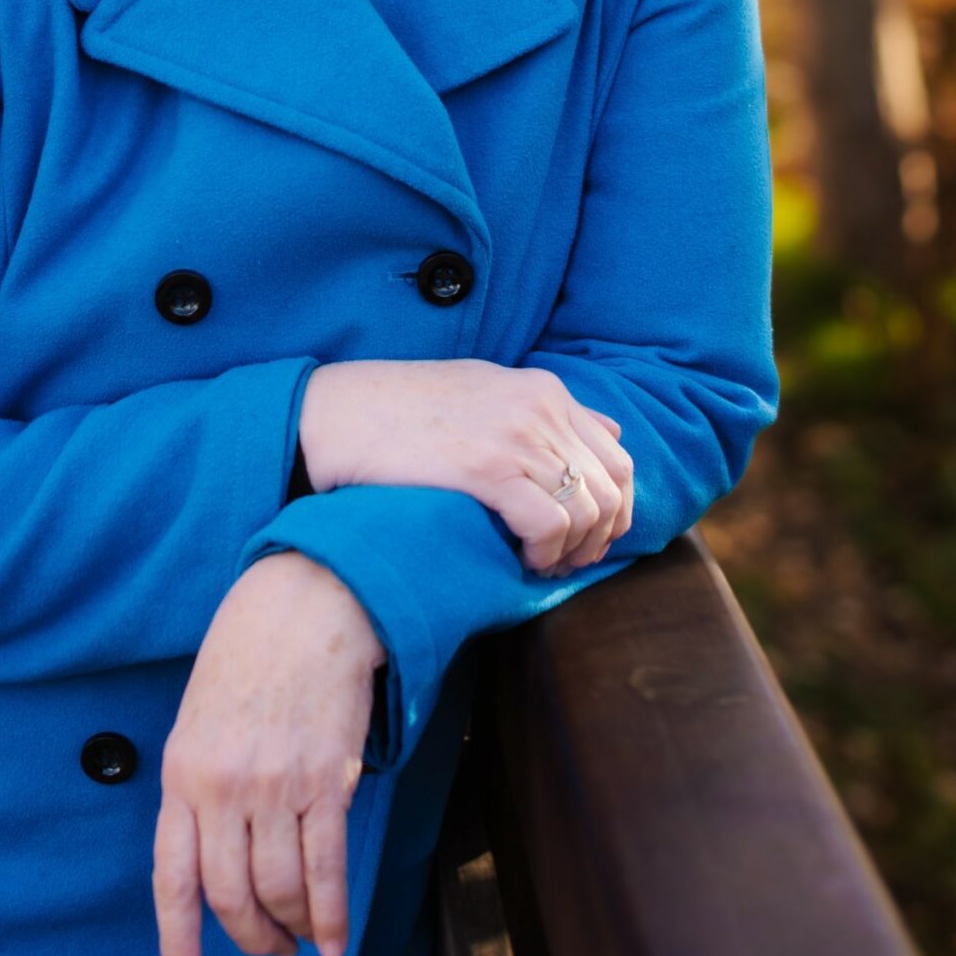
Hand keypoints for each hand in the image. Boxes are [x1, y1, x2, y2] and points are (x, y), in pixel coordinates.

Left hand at [153, 551, 384, 955]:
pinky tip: (335, 938)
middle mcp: (222, 788)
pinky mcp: (323, 780)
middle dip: (251, 938)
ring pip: (278, 890)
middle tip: (271, 949)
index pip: (173, 879)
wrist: (306, 604)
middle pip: (230, 897)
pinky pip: (324, 868)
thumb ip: (200, 784)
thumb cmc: (250, 656)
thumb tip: (214, 853)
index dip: (179, 941)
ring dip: (293, 929)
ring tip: (304, 939)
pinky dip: (331, 914)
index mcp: (182, 774)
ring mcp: (273, 786)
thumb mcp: (199, 717)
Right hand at [296, 360, 634, 576]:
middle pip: (611, 487)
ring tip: (541, 568)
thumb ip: (546, 412)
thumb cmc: (402, 410)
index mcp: (544, 388)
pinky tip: (521, 563)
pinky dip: (545, 554)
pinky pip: (551, 525)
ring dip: (573, 551)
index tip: (589, 540)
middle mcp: (540, 406)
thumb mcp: (485, 390)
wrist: (337, 414)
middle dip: (600, 537)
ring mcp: (516, 434)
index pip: (618, 456)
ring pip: (587, 510)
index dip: (615, 508)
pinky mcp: (488, 467)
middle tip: (568, 565)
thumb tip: (610, 430)